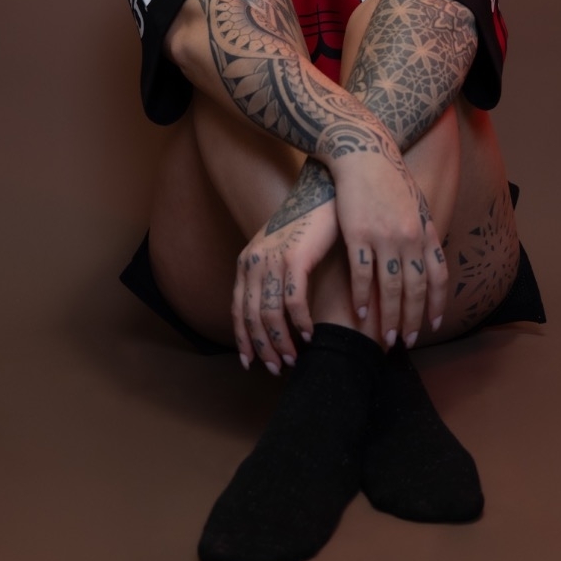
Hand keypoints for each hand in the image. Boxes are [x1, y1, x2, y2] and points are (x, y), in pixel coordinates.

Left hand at [232, 197, 337, 372]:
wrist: (322, 192)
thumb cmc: (305, 224)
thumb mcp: (278, 249)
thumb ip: (270, 275)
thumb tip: (273, 310)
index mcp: (247, 262)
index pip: (238, 309)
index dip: (243, 338)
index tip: (250, 362)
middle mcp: (253, 262)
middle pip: (252, 317)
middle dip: (262, 347)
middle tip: (276, 368)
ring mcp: (273, 260)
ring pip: (270, 314)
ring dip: (281, 341)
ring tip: (293, 358)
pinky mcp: (295, 258)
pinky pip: (294, 302)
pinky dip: (300, 323)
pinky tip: (309, 334)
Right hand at [332, 148, 447, 346]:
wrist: (365, 155)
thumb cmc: (390, 180)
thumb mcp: (416, 205)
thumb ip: (423, 233)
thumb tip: (431, 257)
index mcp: (424, 232)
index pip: (437, 276)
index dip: (436, 304)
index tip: (433, 325)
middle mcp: (409, 238)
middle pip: (414, 288)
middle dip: (411, 318)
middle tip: (405, 341)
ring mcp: (384, 237)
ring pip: (389, 286)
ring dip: (388, 315)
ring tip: (384, 336)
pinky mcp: (358, 234)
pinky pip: (361, 273)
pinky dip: (362, 295)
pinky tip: (360, 311)